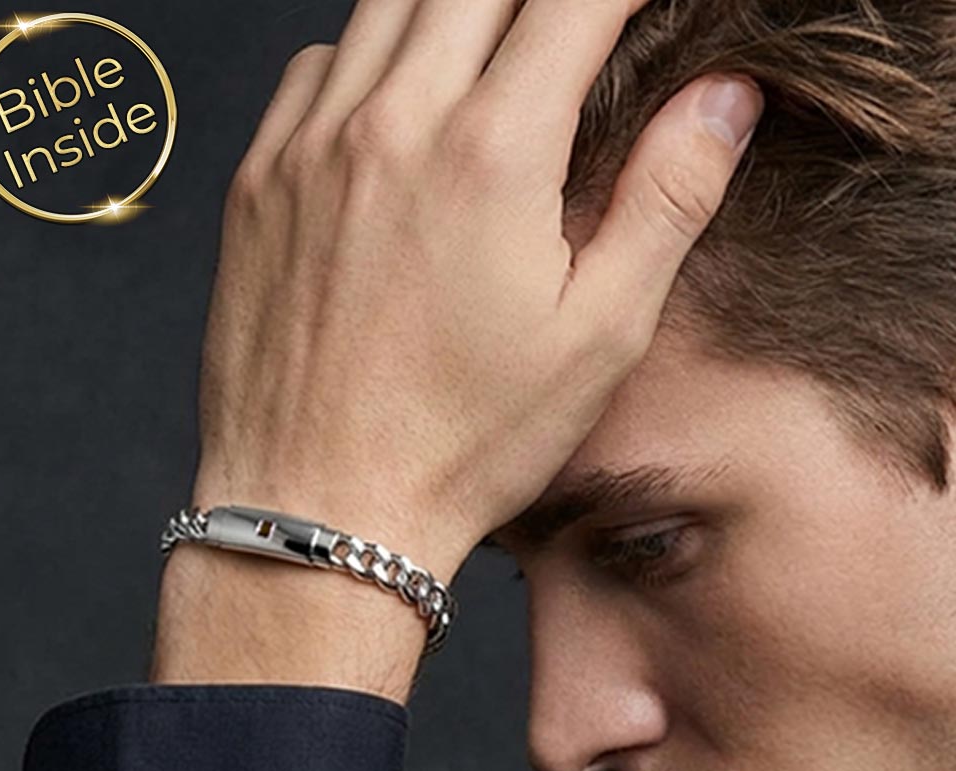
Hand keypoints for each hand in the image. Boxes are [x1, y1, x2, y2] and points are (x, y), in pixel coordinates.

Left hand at [189, 0, 763, 581]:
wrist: (323, 509)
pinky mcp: (258, 184)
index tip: (638, 5)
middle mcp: (391, 125)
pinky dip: (368, 54)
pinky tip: (397, 108)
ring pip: (388, 2)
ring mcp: (309, 148)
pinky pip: (315, 66)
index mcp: (491, 155)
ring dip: (455, 5)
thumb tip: (723, 95)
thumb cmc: (465, 443)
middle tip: (571, 28)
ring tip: (494, 52)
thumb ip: (666, 198)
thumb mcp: (598, 338)